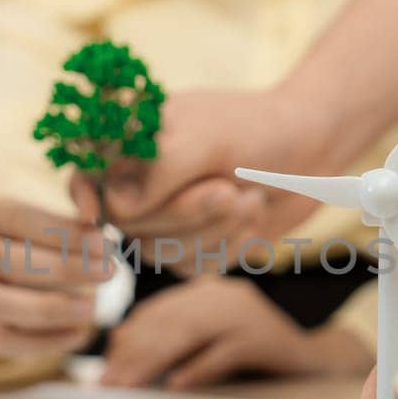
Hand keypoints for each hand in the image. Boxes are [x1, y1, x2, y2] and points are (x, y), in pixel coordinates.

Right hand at [0, 198, 110, 359]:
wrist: (10, 280)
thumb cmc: (43, 243)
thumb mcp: (56, 222)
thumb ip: (78, 221)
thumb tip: (95, 220)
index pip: (22, 220)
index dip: (64, 233)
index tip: (105, 243)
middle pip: (18, 264)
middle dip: (69, 269)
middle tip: (109, 272)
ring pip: (16, 306)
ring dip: (59, 308)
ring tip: (93, 308)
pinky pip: (20, 341)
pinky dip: (54, 339)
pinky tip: (80, 332)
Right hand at [72, 90, 362, 270]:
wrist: (315, 152)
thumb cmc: (259, 130)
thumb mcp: (208, 138)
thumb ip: (157, 169)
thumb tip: (114, 208)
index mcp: (132, 143)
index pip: (84, 177)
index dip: (83, 198)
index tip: (93, 217)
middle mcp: (140, 183)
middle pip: (127, 225)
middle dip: (184, 215)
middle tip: (228, 190)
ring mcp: (164, 220)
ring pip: (159, 253)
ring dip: (213, 231)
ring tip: (249, 197)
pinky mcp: (192, 248)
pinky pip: (191, 268)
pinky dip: (226, 248)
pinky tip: (249, 218)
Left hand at [101, 276, 369, 388]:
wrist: (312, 358)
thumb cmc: (253, 352)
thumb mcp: (207, 339)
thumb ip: (170, 336)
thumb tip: (118, 339)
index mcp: (206, 291)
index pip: (157, 310)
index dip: (128, 337)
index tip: (105, 367)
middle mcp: (222, 295)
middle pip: (169, 321)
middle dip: (134, 352)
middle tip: (109, 381)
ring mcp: (244, 314)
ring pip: (190, 333)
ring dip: (155, 360)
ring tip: (131, 384)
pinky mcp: (263, 337)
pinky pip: (223, 352)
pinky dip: (198, 368)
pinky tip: (176, 384)